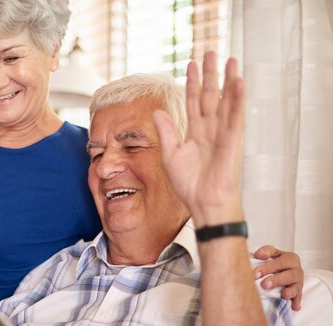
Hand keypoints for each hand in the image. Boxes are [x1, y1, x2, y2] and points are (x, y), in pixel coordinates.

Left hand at [153, 51, 245, 224]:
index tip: (190, 64)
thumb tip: (157, 111)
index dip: (191, 83)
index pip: (192, 102)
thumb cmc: (189, 184)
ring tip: (229, 60)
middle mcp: (210, 129)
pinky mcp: (233, 141)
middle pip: (209, 96)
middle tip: (209, 52)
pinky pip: (236, 116)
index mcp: (195, 132)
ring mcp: (222, 133)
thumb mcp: (170, 155)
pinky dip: (237, 99)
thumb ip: (166, 132)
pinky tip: (238, 82)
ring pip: (224, 101)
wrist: (203, 202)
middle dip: (209, 75)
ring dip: (227, 80)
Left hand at [253, 246, 303, 310]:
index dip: (267, 268)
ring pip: (296, 287)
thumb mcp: (273, 252)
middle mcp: (297, 270)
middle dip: (276, 280)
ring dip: (289, 291)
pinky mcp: (299, 291)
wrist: (286, 268)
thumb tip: (259, 254)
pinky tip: (294, 307)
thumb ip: (266, 251)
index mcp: (290, 258)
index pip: (279, 263)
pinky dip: (296, 302)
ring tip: (284, 295)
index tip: (255, 274)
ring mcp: (298, 282)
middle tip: (264, 284)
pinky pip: (299, 297)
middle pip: (288, 275)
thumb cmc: (277, 261)